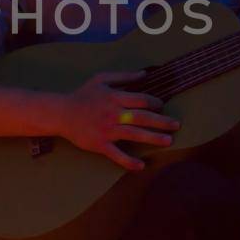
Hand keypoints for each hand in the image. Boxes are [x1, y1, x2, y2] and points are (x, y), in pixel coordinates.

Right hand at [55, 70, 179, 171]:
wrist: (62, 113)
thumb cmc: (83, 95)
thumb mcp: (101, 79)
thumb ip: (123, 76)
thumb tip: (144, 73)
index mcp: (115, 97)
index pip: (141, 100)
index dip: (155, 103)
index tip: (162, 106)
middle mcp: (113, 114)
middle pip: (142, 117)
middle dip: (161, 121)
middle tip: (176, 125)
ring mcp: (107, 130)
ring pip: (134, 134)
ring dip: (153, 138)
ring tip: (168, 141)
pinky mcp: (100, 144)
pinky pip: (116, 154)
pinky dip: (129, 161)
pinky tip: (141, 166)